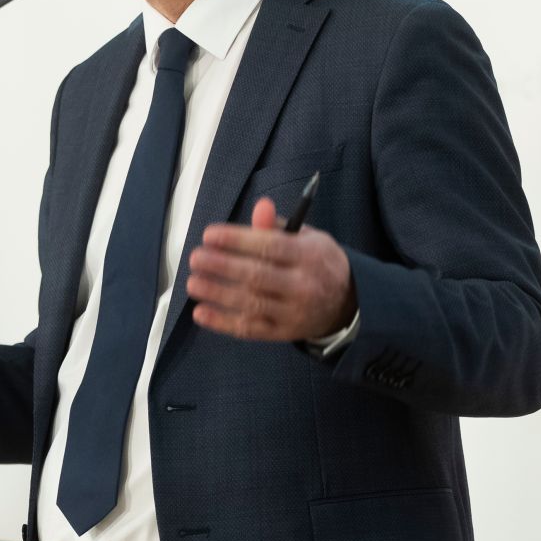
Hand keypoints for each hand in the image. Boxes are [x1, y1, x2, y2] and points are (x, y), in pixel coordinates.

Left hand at [186, 196, 356, 341]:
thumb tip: (260, 206)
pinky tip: (200, 312)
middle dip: (221, 266)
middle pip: (257, 275)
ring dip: (217, 293)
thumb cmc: (316, 263)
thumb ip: (277, 226)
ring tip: (193, 282)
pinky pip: (250, 329)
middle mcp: (303, 285)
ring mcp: (293, 313)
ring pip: (251, 303)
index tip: (209, 235)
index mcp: (309, 256)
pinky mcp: (283, 334)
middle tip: (195, 258)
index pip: (270, 246)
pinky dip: (222, 322)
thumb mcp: (307, 238)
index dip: (236, 240)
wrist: (347, 303)